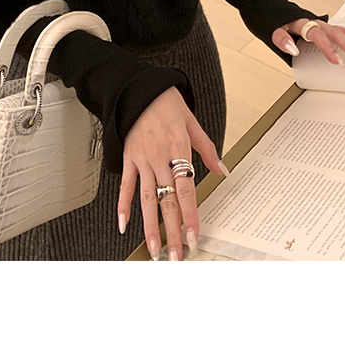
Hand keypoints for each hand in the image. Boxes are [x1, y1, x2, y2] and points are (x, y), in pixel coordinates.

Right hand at [119, 88, 225, 260]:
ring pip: (146, 200)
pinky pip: (125, 186)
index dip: (190, 215)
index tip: (194, 236)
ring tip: (154, 250)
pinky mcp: (127, 158)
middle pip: (167, 202)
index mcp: (178, 149)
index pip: (186, 190)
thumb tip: (222, 171)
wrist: (138, 87)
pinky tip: (124, 226)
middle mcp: (159, 158)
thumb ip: (207, 150)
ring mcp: (141, 160)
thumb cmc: (166, 103)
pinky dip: (123, 206)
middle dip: (172, 232)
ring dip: (150, 228)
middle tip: (176, 255)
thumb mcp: (192, 123)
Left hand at [272, 20, 344, 68]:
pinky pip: (337, 29)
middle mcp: (313, 22)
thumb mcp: (270, 29)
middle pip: (335, 34)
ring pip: (340, 31)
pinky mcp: (319, 25)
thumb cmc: (269, 17)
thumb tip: (293, 48)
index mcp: (302, 23)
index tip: (338, 61)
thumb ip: (281, 39)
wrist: (266, 4)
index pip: (319, 36)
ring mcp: (318, 23)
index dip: (329, 49)